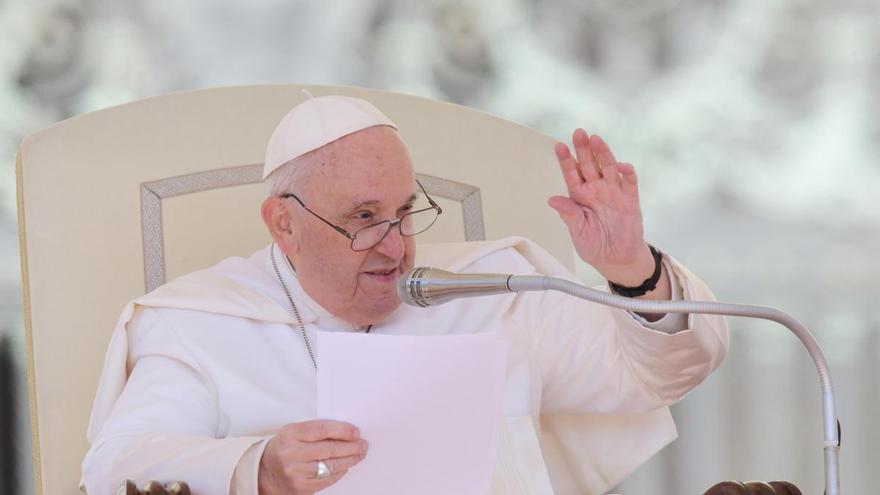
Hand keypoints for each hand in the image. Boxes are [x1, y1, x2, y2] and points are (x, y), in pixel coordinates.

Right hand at [258, 419, 367, 494]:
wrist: (265, 473)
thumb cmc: (284, 448)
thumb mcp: (293, 432)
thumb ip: (315, 430)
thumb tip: (345, 431)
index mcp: (290, 434)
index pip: (322, 429)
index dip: (342, 430)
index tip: (356, 432)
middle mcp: (292, 453)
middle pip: (330, 448)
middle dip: (351, 446)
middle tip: (363, 444)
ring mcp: (297, 472)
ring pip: (332, 465)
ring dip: (350, 459)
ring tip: (359, 454)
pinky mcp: (302, 487)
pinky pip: (328, 479)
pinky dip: (340, 471)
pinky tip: (346, 466)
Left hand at [548, 129, 654, 285]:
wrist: (617, 260)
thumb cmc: (595, 246)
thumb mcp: (578, 232)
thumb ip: (569, 214)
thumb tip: (552, 200)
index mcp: (580, 197)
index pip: (571, 174)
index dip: (566, 160)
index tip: (559, 146)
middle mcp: (596, 190)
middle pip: (589, 165)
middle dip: (583, 149)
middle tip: (578, 133)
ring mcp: (614, 193)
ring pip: (608, 168)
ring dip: (603, 153)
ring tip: (596, 140)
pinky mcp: (630, 200)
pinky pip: (629, 183)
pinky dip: (627, 173)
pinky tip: (622, 166)